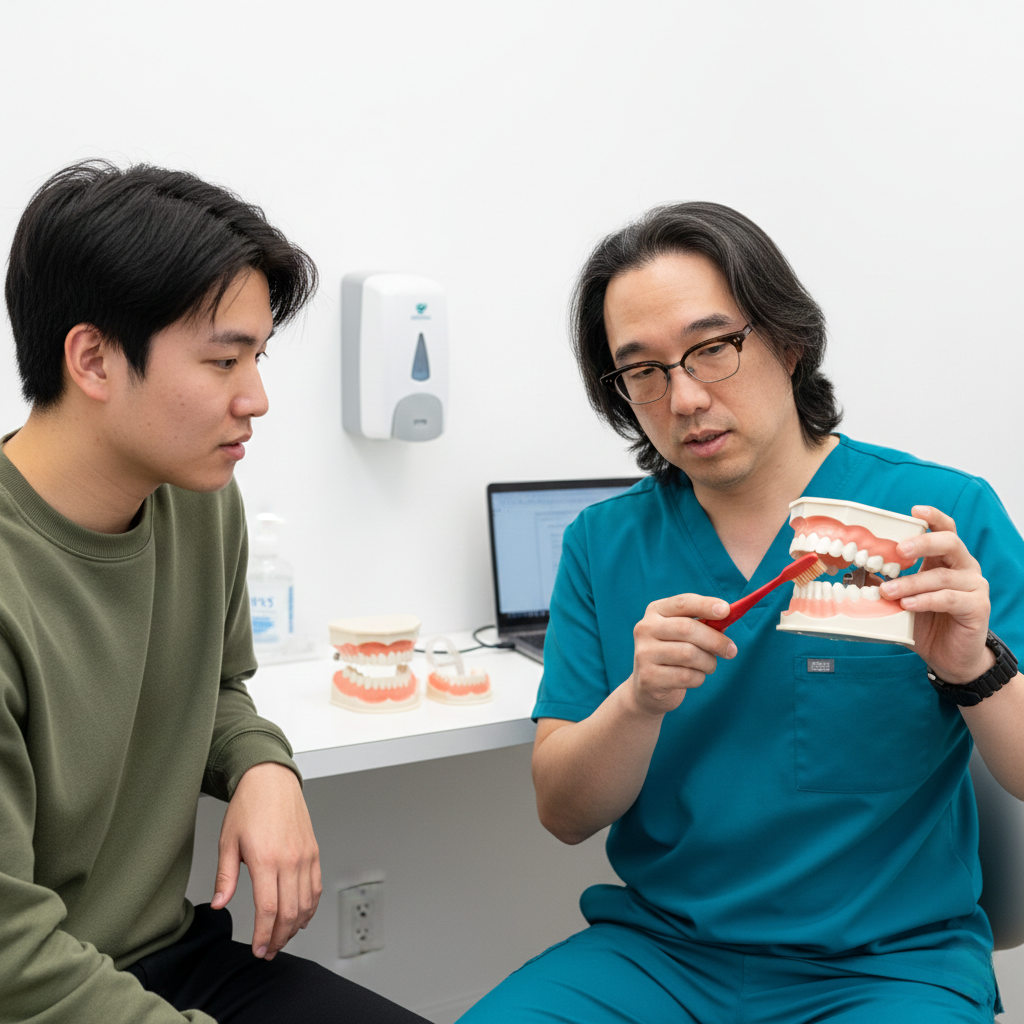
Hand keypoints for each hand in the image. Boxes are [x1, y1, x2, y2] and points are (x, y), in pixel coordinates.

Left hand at [211, 762, 321, 959]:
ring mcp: (305, 856)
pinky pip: (316, 887)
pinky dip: (311, 907)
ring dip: (295, 926)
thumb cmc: (249, 806)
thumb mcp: (227, 841)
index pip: (268, 909)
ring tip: (282, 938)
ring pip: (306, 903)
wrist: (271, 780)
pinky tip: (301, 917)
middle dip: (279, 937)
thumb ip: (225, 877)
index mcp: (266, 859)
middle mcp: (290, 859)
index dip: (263, 935)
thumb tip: (219, 904)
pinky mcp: (313, 851)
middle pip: (290, 912)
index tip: (257, 949)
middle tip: (267, 950)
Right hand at [629, 593, 736, 716]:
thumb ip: (704, 624)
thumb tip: (728, 618)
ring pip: (689, 654)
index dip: (705, 605)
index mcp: (656, 611)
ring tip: (709, 666)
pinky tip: (693, 677)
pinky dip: (698, 678)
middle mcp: (645, 628)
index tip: (726, 610)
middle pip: (687, 628)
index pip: (682, 603)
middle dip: (715, 640)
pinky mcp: (648, 677)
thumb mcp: (685, 634)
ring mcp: (644, 653)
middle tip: (732, 651)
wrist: (648, 685)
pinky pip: (685, 676)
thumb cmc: (674, 653)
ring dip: (708, 662)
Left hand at [879, 506, 992, 682]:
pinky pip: (949, 599)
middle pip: (949, 543)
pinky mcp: (977, 607)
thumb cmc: (925, 623)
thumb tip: (855, 572)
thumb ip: (886, 583)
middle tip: (898, 550)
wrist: (950, 658)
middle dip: (922, 543)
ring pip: (942, 576)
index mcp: (946, 560)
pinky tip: (908, 605)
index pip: (944, 530)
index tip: (915, 510)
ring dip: (911, 582)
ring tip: (887, 592)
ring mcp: (974, 587)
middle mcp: (964, 568)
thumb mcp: (902, 599)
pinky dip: (925, 600)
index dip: (932, 517)